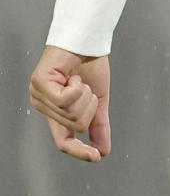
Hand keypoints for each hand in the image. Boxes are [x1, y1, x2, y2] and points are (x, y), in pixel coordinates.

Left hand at [29, 46, 110, 162]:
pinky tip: (74, 76)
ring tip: (79, 80)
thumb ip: (98, 124)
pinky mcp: (39, 83)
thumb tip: (104, 150)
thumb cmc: (89, 65)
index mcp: (57, 113)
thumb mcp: (98, 99)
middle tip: (87, 88)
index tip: (97, 157)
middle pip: (74, 126)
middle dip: (89, 107)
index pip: (64, 142)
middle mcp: (44, 107)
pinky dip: (77, 88)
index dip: (80, 151)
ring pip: (70, 114)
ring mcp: (38, 96)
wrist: (87, 39)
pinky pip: (65, 99)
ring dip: (84, 95)